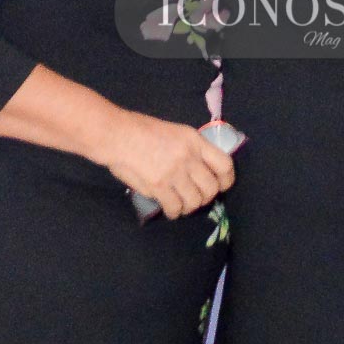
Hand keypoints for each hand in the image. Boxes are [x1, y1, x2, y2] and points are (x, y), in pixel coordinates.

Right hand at [102, 111, 234, 219]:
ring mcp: (174, 172)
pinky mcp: (159, 186)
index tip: (221, 186)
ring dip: (189, 207)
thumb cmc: (142, 130)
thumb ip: (190, 150)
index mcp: (194, 141)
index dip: (226, 180)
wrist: (117, 135)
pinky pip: (176, 208)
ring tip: (181, 204)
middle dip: (206, 197)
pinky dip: (174, 212)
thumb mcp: (175, 133)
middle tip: (195, 197)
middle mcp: (188, 157)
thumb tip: (200, 172)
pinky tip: (169, 208)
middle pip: (211, 188)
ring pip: (195, 201)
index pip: (224, 164)